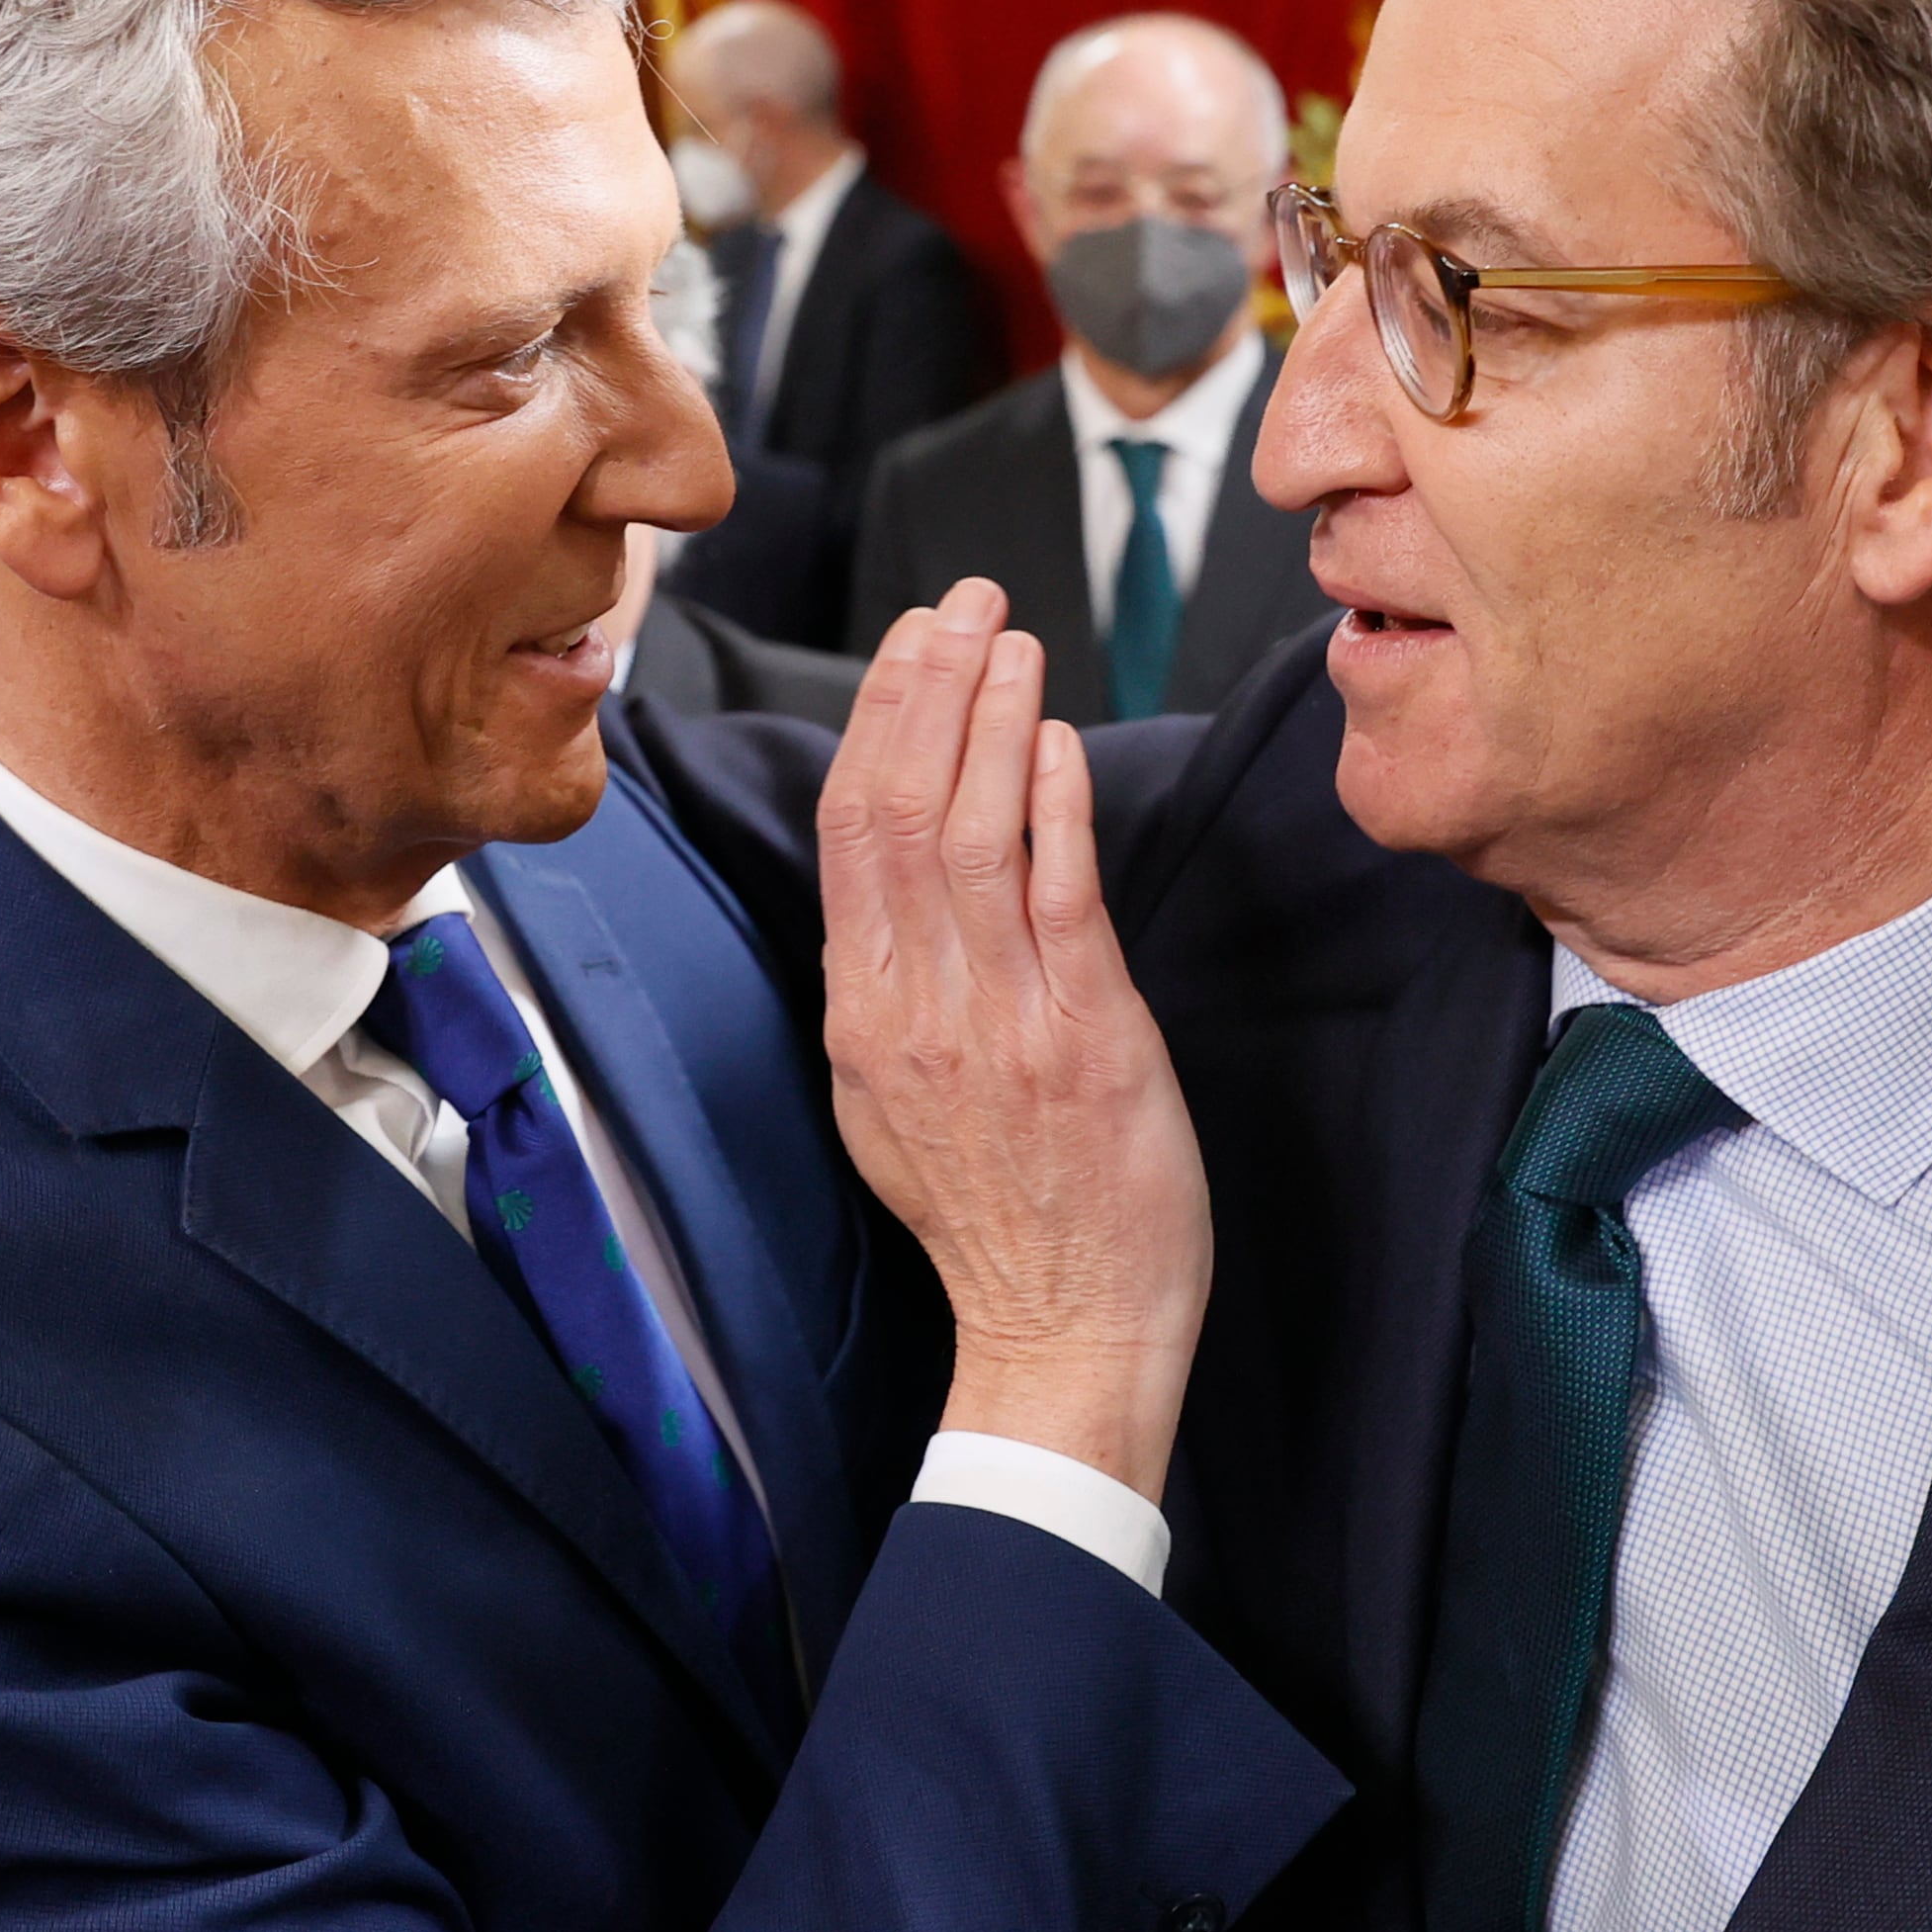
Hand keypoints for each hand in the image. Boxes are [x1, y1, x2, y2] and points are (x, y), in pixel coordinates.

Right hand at [815, 584, 1210, 1505]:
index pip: (847, 833)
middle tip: (960, 603)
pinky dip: (1049, 806)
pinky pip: (1054, 899)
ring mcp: (996, 1021)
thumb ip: (892, 991)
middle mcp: (912, 1007)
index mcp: (862, 1014)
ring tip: (1009, 637)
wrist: (1062, 1329)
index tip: (907, 644)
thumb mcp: (894, 1100)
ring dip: (988, 720)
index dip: (875, 722)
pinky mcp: (1083, 1037)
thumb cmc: (995, 1218)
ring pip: (967, 835)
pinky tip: (1053, 738)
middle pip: (896, 810)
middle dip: (925, 688)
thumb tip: (894, 891)